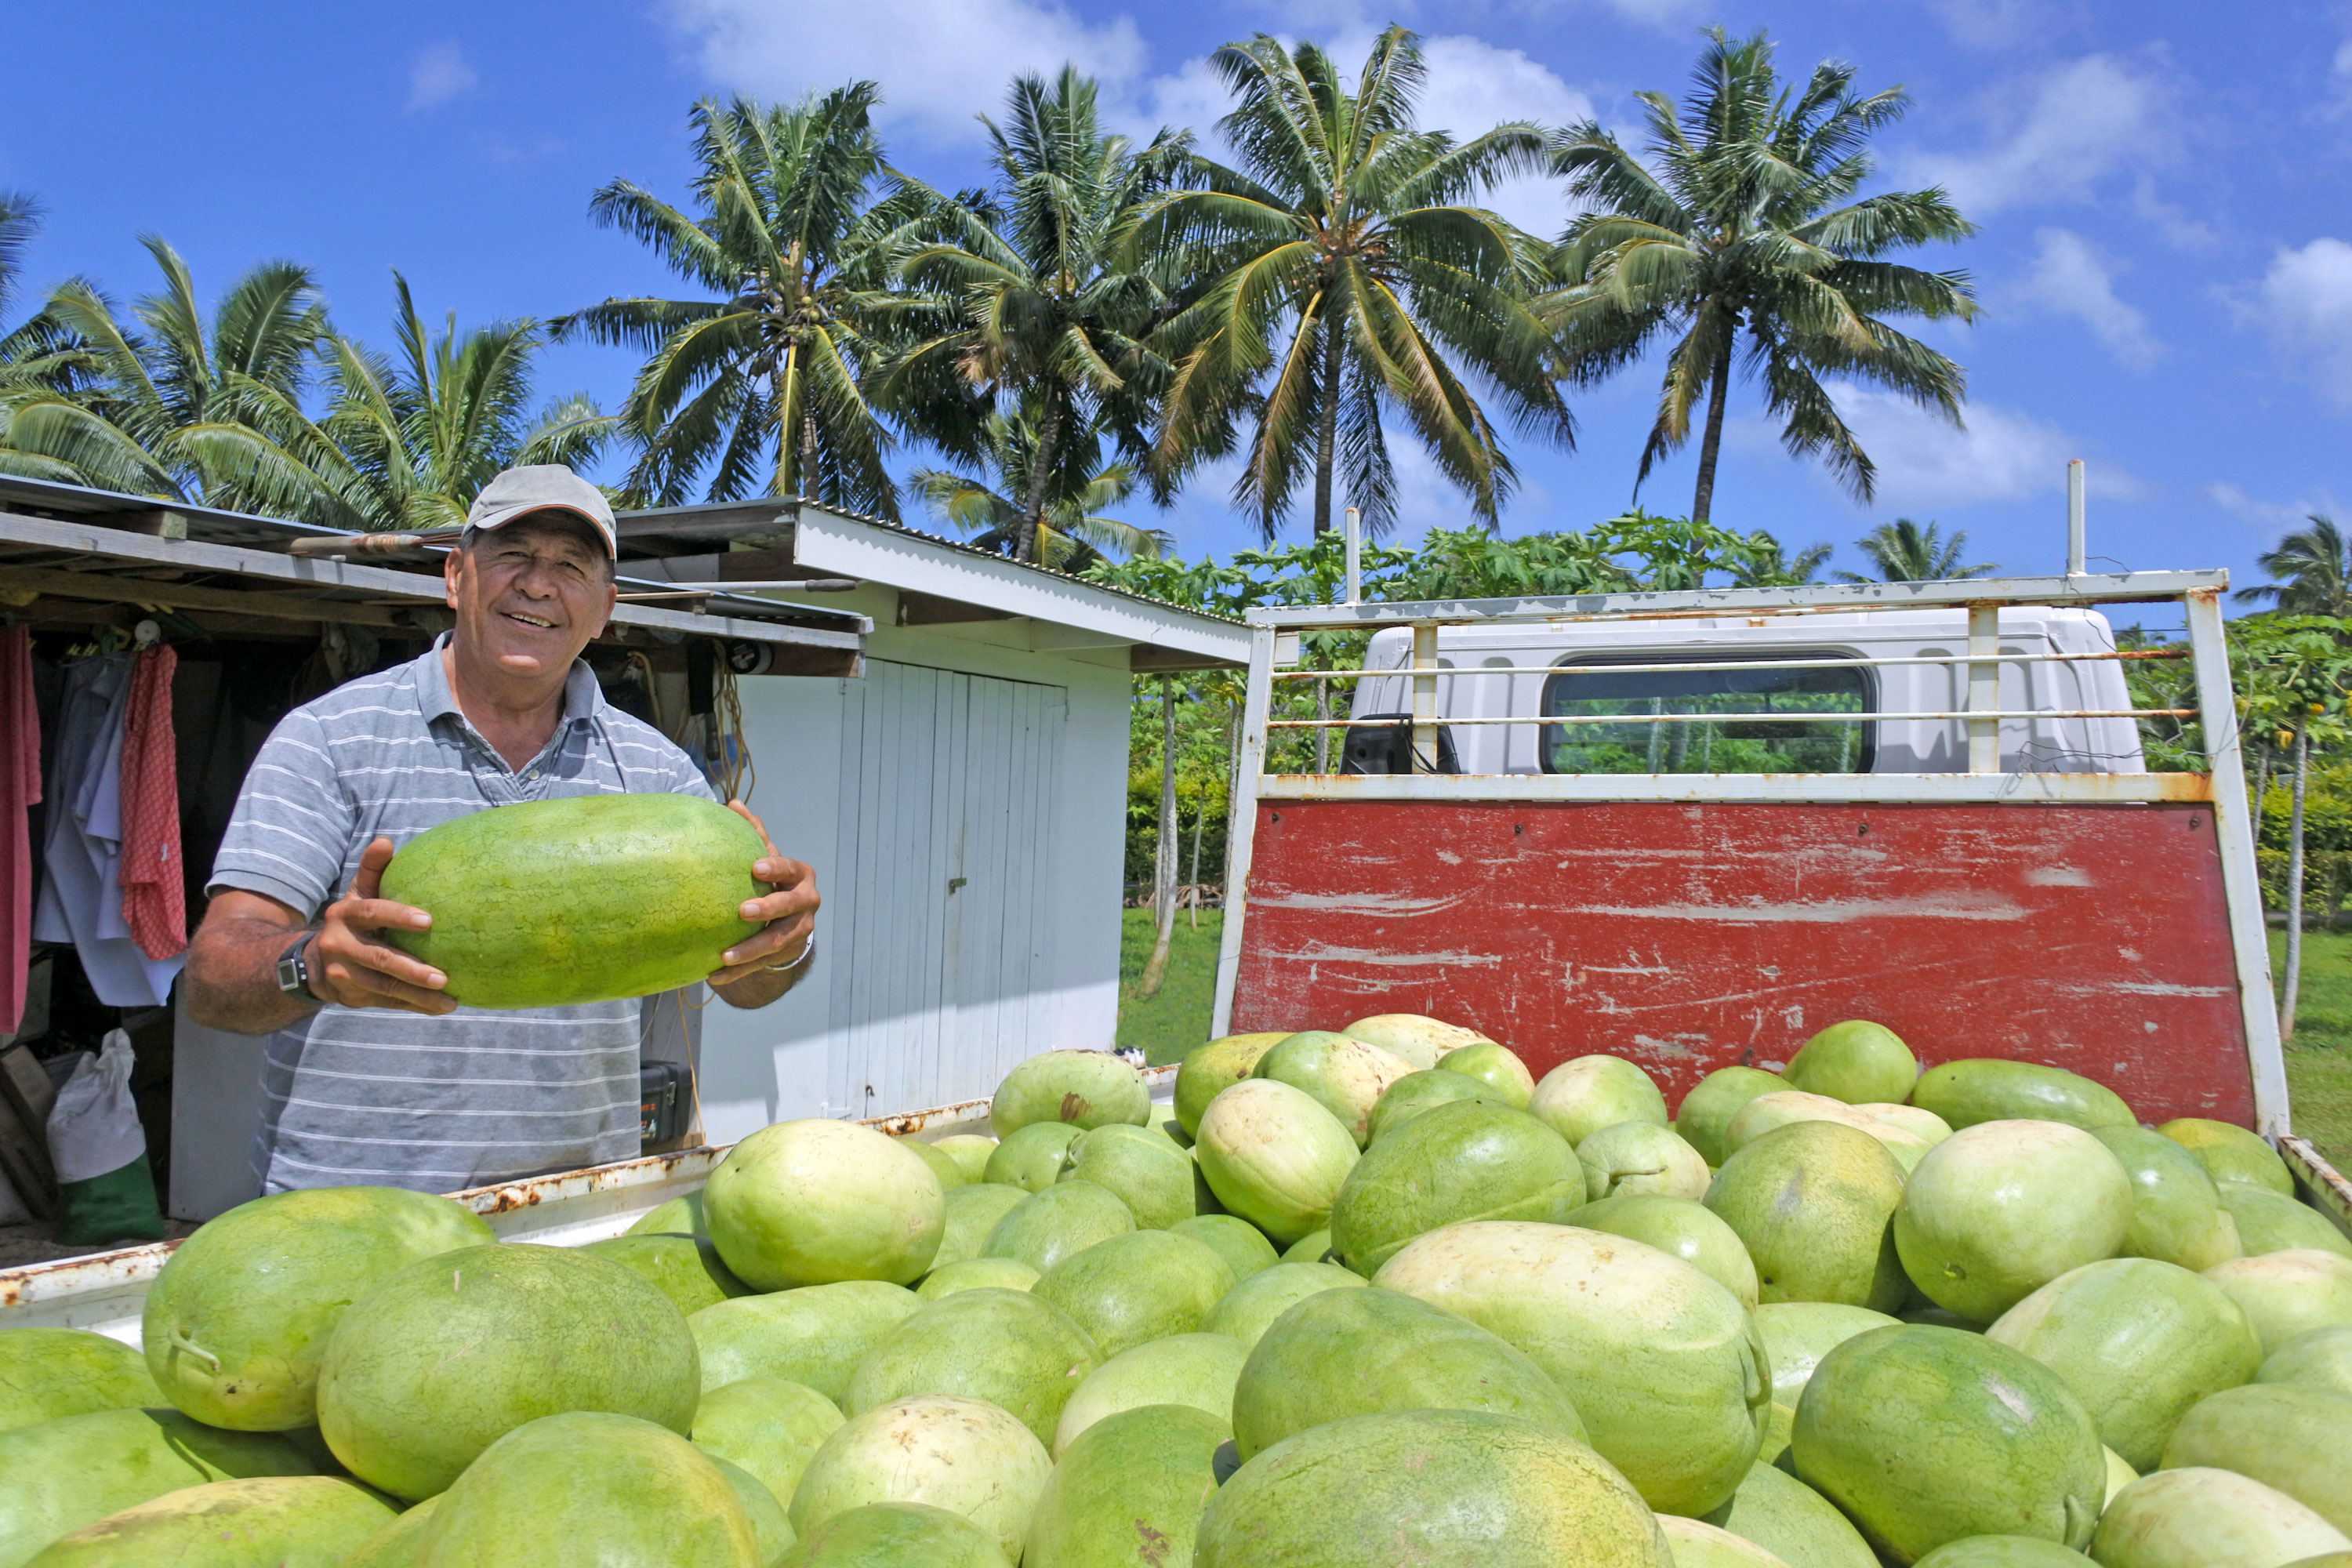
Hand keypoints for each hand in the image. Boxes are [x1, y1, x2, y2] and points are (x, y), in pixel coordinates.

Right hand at [309, 837, 454, 1014]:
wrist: (316, 961)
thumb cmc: (354, 919)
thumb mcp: (357, 893)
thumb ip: (372, 870)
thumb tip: (385, 841)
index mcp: (345, 914)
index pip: (373, 912)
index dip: (398, 916)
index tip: (429, 920)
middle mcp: (339, 945)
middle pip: (379, 958)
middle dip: (411, 969)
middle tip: (443, 977)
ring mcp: (344, 974)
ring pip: (384, 987)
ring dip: (418, 995)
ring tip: (449, 999)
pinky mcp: (352, 996)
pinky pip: (387, 1002)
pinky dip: (414, 1006)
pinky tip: (440, 1007)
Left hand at [711, 800, 818, 988]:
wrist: (792, 918)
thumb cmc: (774, 879)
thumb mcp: (768, 856)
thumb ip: (754, 833)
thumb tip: (733, 804)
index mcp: (800, 876)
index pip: (789, 869)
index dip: (775, 868)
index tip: (755, 868)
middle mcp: (806, 904)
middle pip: (789, 908)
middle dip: (767, 909)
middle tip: (742, 911)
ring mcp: (798, 932)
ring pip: (775, 943)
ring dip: (749, 950)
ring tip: (724, 956)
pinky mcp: (785, 954)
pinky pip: (760, 965)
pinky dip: (738, 973)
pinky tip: (714, 976)